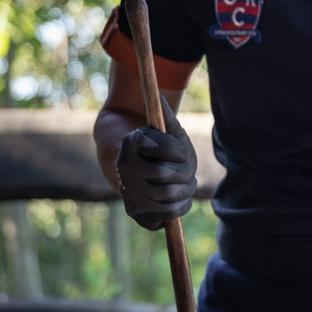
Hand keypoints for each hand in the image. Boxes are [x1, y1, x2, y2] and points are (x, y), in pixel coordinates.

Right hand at [115, 95, 196, 230]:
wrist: (148, 172)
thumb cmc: (164, 149)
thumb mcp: (169, 132)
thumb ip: (166, 117)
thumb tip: (160, 96)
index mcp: (132, 141)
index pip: (165, 148)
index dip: (179, 152)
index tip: (181, 151)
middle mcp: (124, 166)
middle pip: (166, 175)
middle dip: (185, 173)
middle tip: (187, 171)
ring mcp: (128, 190)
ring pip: (168, 197)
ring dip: (186, 190)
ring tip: (186, 184)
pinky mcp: (136, 212)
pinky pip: (166, 215)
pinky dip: (181, 207)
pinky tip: (180, 199)